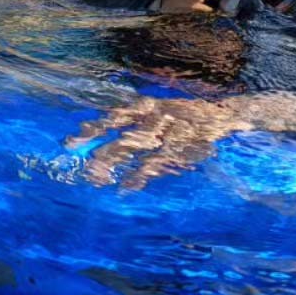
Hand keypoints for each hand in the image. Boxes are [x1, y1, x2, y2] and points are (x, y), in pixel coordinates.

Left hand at [68, 97, 250, 189]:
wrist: (224, 114)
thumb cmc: (186, 115)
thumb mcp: (161, 110)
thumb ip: (136, 119)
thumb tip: (104, 127)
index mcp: (148, 106)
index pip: (114, 116)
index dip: (93, 128)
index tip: (71, 142)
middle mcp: (154, 116)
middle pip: (120, 134)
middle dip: (100, 151)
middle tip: (80, 168)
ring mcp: (166, 131)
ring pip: (134, 148)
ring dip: (114, 163)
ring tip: (96, 178)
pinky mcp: (179, 147)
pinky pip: (155, 163)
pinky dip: (139, 175)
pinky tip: (125, 187)